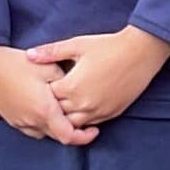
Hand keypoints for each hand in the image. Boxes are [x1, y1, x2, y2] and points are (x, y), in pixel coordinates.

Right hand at [0, 45, 98, 143]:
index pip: (69, 136)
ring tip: (64, 114)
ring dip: (57, 128)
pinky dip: (43, 125)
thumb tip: (78, 94)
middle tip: (85, 122)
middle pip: (59, 136)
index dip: (85, 137)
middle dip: (73, 131)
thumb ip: (66, 85)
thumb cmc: (19, 63)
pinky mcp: (12, 120)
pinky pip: (32, 129)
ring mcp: (20, 122)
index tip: (94, 129)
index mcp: (44, 110)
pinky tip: (46, 111)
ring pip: (45, 133)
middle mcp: (32, 121)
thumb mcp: (49, 68)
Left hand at [27, 26, 169, 127]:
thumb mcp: (77, 45)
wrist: (141, 53)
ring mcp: (98, 111)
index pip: (47, 97)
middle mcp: (83, 104)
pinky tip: (82, 106)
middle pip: (58, 113)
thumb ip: (51, 52)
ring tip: (67, 101)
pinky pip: (91, 124)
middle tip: (52, 94)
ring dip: (68, 115)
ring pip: (73, 124)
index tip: (44, 82)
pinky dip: (84, 119)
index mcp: (71, 87)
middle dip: (53, 105)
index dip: (44, 90)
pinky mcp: (111, 114)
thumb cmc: (108, 46)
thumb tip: (29, 56)